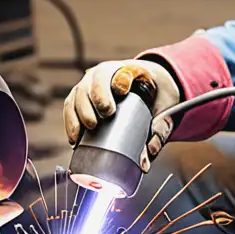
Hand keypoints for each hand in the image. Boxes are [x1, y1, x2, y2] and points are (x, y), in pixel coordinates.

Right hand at [63, 59, 180, 171]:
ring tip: (84, 131)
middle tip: (105, 115)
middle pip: (97, 80)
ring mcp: (90, 84)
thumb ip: (158, 133)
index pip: (123, 70)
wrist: (146, 87)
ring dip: (79, 112)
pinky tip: (74, 138)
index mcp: (131, 70)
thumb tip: (144, 163)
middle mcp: (107, 73)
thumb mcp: (164, 110)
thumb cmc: (155, 97)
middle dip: (98, 97)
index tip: (122, 92)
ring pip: (79, 92)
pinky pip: (70, 106)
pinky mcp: (79, 97)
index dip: (120, 79)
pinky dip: (70, 121)